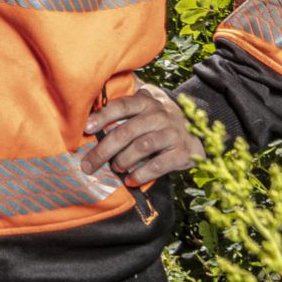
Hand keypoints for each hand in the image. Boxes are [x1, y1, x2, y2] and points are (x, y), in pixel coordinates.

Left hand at [82, 82, 203, 187]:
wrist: (195, 130)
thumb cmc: (156, 118)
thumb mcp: (144, 104)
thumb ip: (122, 104)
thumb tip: (87, 107)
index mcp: (145, 101)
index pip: (121, 106)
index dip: (102, 116)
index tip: (85, 128)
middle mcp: (159, 115)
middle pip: (126, 132)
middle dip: (104, 150)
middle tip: (87, 165)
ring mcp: (172, 133)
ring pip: (141, 147)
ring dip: (122, 160)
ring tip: (114, 168)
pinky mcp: (182, 152)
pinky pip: (158, 165)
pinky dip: (141, 175)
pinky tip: (129, 181)